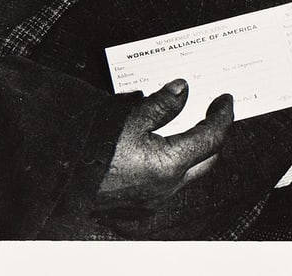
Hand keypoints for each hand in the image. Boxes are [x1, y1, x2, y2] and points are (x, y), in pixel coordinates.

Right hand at [94, 79, 233, 224]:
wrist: (65, 183)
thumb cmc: (94, 151)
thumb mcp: (129, 118)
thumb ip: (161, 104)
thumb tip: (183, 89)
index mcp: (170, 164)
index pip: (211, 138)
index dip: (223, 116)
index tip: (226, 99)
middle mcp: (169, 186)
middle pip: (208, 159)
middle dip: (215, 134)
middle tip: (214, 111)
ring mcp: (157, 197)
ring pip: (191, 171)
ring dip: (196, 148)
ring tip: (191, 122)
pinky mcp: (145, 201)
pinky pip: (173, 179)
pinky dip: (178, 159)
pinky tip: (167, 143)